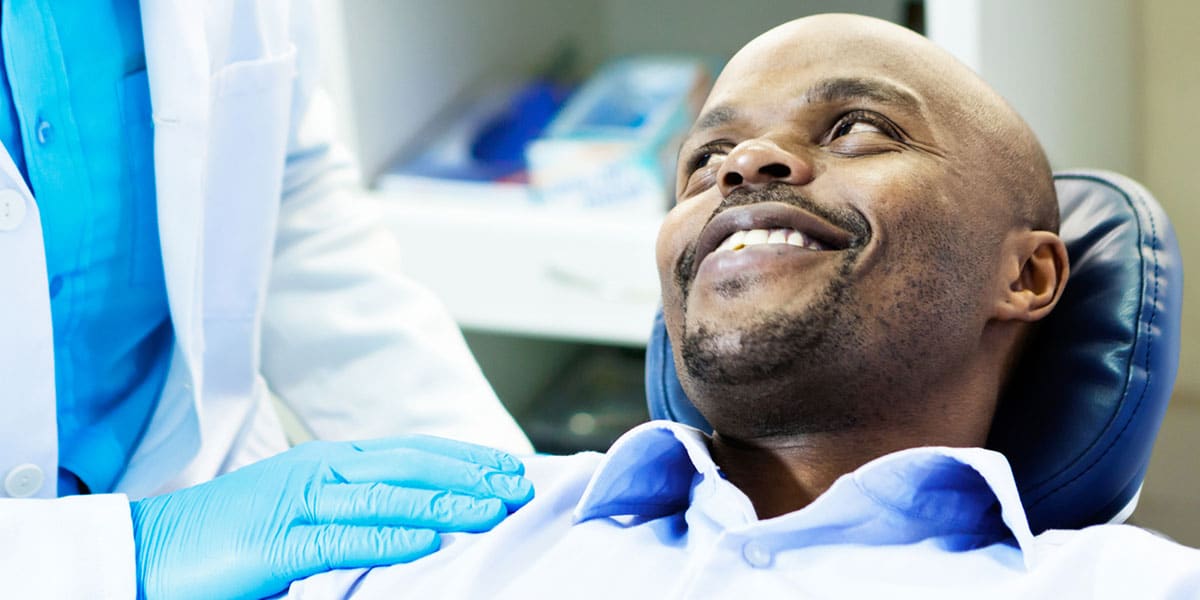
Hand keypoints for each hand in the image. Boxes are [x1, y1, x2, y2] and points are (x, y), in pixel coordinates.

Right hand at [130, 435, 533, 599]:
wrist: (151, 547)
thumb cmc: (231, 534)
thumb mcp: (303, 508)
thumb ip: (355, 507)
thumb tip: (416, 520)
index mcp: (329, 461)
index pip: (413, 451)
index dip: (465, 457)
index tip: (509, 468)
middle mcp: (320, 471)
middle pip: (410, 466)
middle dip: (470, 475)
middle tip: (520, 487)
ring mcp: (298, 504)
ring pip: (387, 499)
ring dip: (445, 504)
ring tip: (492, 511)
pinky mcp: (276, 544)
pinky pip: (343, 540)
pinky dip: (389, 541)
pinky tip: (428, 544)